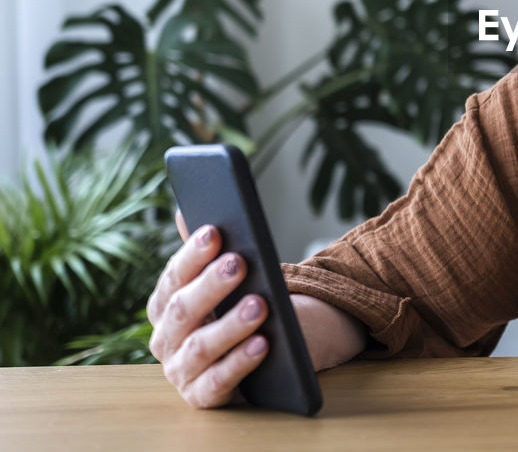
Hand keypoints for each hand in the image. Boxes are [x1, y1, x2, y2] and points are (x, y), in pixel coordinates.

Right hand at [147, 210, 269, 408]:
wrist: (254, 360)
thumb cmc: (234, 311)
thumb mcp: (223, 281)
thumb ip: (206, 250)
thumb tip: (184, 208)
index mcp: (165, 306)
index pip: (173, 277)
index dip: (192, 255)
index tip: (215, 231)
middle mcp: (165, 340)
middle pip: (183, 311)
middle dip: (211, 285)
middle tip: (239, 262)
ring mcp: (181, 372)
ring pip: (201, 347)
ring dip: (230, 325)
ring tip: (261, 304)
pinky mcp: (203, 397)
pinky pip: (219, 382)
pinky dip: (240, 363)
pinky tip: (264, 344)